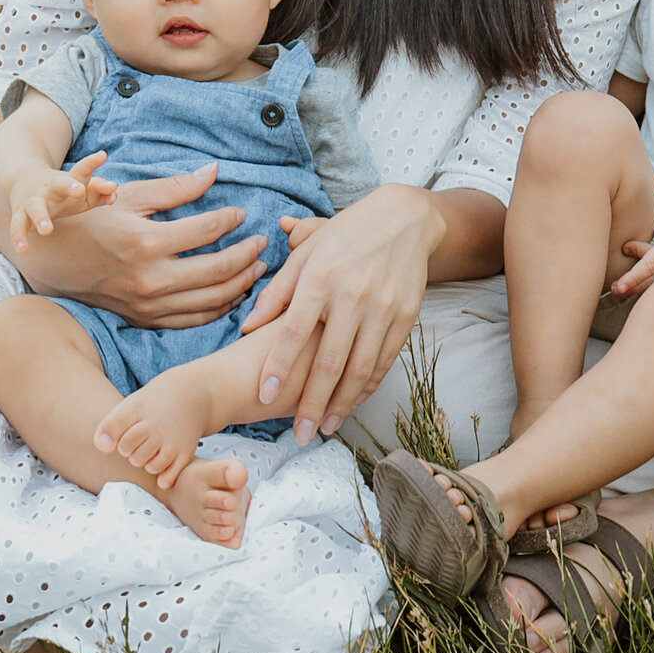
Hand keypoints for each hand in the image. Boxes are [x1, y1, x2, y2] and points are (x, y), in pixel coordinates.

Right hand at [5, 153, 119, 252]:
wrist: (22, 181)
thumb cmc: (61, 190)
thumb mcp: (80, 187)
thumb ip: (99, 189)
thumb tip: (114, 190)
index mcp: (68, 181)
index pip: (82, 170)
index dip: (92, 164)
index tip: (102, 156)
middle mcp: (50, 189)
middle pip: (59, 185)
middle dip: (68, 186)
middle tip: (79, 190)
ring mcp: (33, 201)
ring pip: (36, 208)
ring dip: (41, 218)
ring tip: (47, 230)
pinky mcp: (20, 214)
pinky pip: (18, 226)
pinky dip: (18, 237)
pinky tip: (22, 248)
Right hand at [23, 163, 269, 328]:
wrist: (56, 262)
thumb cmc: (95, 221)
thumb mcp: (131, 196)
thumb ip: (175, 187)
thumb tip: (214, 172)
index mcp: (146, 242)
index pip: (206, 231)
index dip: (231, 220)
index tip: (243, 214)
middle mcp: (150, 278)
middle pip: (217, 271)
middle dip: (247, 255)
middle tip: (262, 242)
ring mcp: (148, 305)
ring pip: (211, 301)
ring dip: (241, 284)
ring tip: (257, 267)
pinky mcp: (146, 320)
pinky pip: (193, 320)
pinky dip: (220, 309)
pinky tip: (234, 294)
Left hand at [239, 184, 439, 441]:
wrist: (404, 219)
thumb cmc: (345, 235)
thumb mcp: (306, 253)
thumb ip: (277, 292)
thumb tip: (248, 328)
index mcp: (320, 277)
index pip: (294, 331)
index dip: (277, 366)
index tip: (263, 395)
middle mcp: (352, 294)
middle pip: (329, 361)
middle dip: (312, 403)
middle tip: (299, 433)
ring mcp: (383, 307)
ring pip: (360, 368)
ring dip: (342, 403)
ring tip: (326, 427)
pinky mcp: (406, 315)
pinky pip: (385, 359)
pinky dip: (369, 385)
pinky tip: (354, 402)